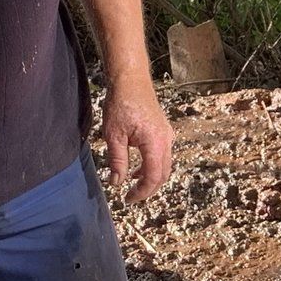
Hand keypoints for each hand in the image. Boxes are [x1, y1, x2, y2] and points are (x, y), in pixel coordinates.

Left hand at [100, 79, 173, 204]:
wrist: (131, 80)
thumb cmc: (121, 104)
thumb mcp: (114, 136)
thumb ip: (117, 161)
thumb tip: (117, 182)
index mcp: (155, 143)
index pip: (153, 177)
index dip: (141, 192)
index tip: (127, 199)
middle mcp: (166, 141)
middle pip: (163, 175)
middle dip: (148, 189)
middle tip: (130, 197)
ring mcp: (167, 136)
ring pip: (164, 166)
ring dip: (150, 178)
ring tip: (131, 185)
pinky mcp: (164, 132)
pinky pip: (162, 156)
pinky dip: (151, 166)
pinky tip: (136, 168)